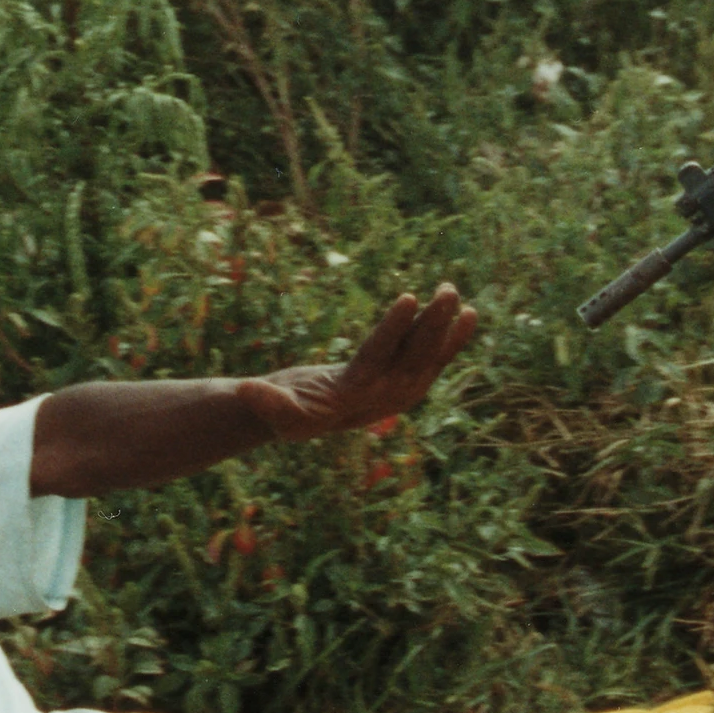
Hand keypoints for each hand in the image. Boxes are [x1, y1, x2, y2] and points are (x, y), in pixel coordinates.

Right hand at [242, 285, 476, 440]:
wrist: (303, 422)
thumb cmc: (282, 414)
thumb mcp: (272, 409)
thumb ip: (264, 400)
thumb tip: (245, 389)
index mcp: (354, 396)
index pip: (377, 357)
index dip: (393, 329)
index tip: (408, 298)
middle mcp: (384, 396)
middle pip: (412, 356)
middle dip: (432, 324)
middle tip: (448, 291)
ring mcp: (399, 391)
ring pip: (428, 355)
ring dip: (445, 326)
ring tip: (457, 293)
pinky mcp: (406, 381)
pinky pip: (434, 358)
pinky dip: (452, 338)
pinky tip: (468, 314)